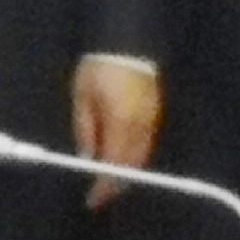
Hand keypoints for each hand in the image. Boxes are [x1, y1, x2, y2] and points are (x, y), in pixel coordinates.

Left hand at [70, 57, 163, 205]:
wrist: (127, 40)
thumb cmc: (98, 67)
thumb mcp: (83, 97)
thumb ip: (86, 129)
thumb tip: (87, 158)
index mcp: (121, 123)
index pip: (115, 164)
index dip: (105, 186)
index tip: (93, 199)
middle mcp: (141, 126)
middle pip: (133, 165)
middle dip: (117, 183)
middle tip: (100, 194)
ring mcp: (153, 119)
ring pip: (142, 157)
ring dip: (127, 172)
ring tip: (108, 181)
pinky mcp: (156, 113)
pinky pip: (146, 144)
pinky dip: (134, 157)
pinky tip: (122, 159)